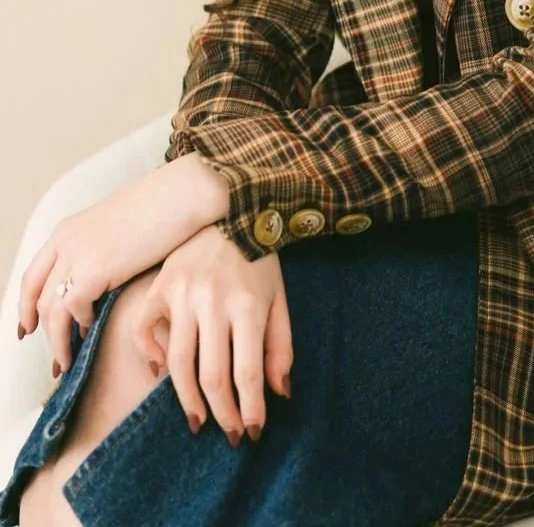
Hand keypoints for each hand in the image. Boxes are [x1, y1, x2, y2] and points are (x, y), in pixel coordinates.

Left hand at [16, 155, 229, 377]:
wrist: (182, 193)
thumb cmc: (161, 209)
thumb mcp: (117, 228)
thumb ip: (100, 252)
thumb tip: (100, 283)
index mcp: (68, 229)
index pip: (32, 276)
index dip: (26, 306)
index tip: (28, 328)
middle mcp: (66, 240)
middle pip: (36, 296)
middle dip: (40, 330)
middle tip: (54, 356)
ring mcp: (78, 253)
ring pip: (50, 309)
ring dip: (57, 340)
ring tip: (69, 361)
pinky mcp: (96, 267)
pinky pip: (73, 307)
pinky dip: (81, 324)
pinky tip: (93, 331)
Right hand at [128, 224, 292, 443]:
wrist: (233, 208)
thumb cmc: (260, 259)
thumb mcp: (279, 299)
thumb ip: (280, 346)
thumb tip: (278, 394)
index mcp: (247, 306)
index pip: (246, 373)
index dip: (249, 409)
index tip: (253, 431)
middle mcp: (212, 303)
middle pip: (212, 375)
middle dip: (221, 414)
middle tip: (228, 434)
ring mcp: (181, 294)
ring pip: (178, 363)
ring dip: (187, 400)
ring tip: (198, 420)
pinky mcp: (159, 286)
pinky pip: (144, 330)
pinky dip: (150, 355)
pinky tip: (163, 372)